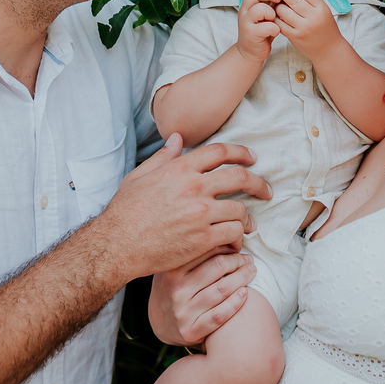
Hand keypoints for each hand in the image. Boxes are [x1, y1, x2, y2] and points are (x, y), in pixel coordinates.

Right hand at [97, 136, 270, 282]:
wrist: (118, 244)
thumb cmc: (125, 211)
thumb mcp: (140, 176)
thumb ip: (162, 157)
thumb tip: (177, 138)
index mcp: (180, 169)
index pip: (220, 152)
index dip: (241, 152)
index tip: (252, 158)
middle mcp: (194, 187)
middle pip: (240, 177)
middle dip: (258, 183)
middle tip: (266, 190)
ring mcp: (200, 214)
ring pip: (240, 210)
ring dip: (248, 217)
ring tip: (249, 224)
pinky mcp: (202, 239)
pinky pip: (233, 234)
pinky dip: (238, 238)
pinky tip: (235, 241)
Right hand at [150, 247, 254, 345]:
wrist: (160, 323)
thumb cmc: (174, 286)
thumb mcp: (175, 266)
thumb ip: (191, 250)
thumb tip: (219, 227)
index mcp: (172, 270)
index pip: (206, 250)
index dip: (227, 245)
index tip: (238, 244)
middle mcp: (176, 290)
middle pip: (218, 268)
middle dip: (239, 261)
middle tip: (249, 259)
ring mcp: (182, 312)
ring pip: (221, 290)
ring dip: (242, 278)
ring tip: (252, 271)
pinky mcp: (190, 331)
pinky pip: (219, 316)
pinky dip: (235, 303)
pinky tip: (245, 293)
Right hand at [235, 0, 280, 64]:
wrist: (252, 51)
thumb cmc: (262, 30)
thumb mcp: (266, 13)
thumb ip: (271, 1)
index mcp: (249, 3)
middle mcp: (245, 10)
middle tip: (278, 0)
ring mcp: (246, 22)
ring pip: (260, 9)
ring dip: (271, 13)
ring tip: (274, 19)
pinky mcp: (251, 34)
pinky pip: (267, 27)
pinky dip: (275, 29)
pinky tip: (276, 31)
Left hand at [272, 0, 339, 60]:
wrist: (328, 50)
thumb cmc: (324, 27)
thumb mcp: (323, 10)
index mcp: (322, 8)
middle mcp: (313, 17)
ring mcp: (303, 28)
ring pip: (284, 11)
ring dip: (276, 3)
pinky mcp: (295, 37)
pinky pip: (280, 23)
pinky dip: (275, 16)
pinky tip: (273, 12)